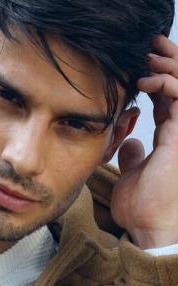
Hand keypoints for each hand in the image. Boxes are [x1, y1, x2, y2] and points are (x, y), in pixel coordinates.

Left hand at [111, 35, 177, 248]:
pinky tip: (144, 80)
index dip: (155, 78)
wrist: (148, 227)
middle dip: (167, 62)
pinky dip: (164, 82)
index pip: (167, 99)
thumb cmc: (140, 208)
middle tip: (150, 46)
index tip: (138, 66)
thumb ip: (134, 156)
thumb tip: (129, 143)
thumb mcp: (131, 175)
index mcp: (169, 139)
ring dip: (168, 65)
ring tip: (148, 55)